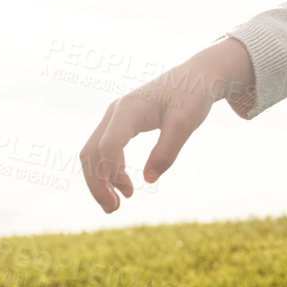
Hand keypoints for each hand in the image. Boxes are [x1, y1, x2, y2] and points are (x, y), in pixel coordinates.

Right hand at [79, 37, 253, 212]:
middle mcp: (115, 112)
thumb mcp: (186, 123)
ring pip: (92, 153)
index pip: (109, 145)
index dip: (114, 172)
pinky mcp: (120, 124)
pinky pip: (103, 150)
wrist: (196, 76)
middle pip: (91, 152)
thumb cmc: (192, 96)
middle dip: (97, 183)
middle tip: (114, 209)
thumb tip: (149, 179)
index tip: (131, 192)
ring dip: (98, 180)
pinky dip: (106, 171)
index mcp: (128, 109)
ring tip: (115, 205)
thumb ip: (168, 151)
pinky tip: (122, 187)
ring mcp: (114, 118)